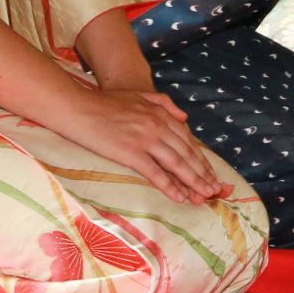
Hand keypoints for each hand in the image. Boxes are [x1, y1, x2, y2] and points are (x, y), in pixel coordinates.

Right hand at [43, 85, 232, 206]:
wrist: (78, 107)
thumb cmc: (105, 102)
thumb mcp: (139, 95)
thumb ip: (164, 103)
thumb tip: (185, 118)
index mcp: (160, 113)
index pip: (187, 139)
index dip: (201, 158)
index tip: (211, 173)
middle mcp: (157, 126)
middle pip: (186, 153)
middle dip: (203, 173)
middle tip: (215, 190)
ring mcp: (145, 139)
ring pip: (177, 164)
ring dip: (193, 182)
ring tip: (204, 196)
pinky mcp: (131, 152)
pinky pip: (155, 173)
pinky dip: (170, 186)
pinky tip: (179, 197)